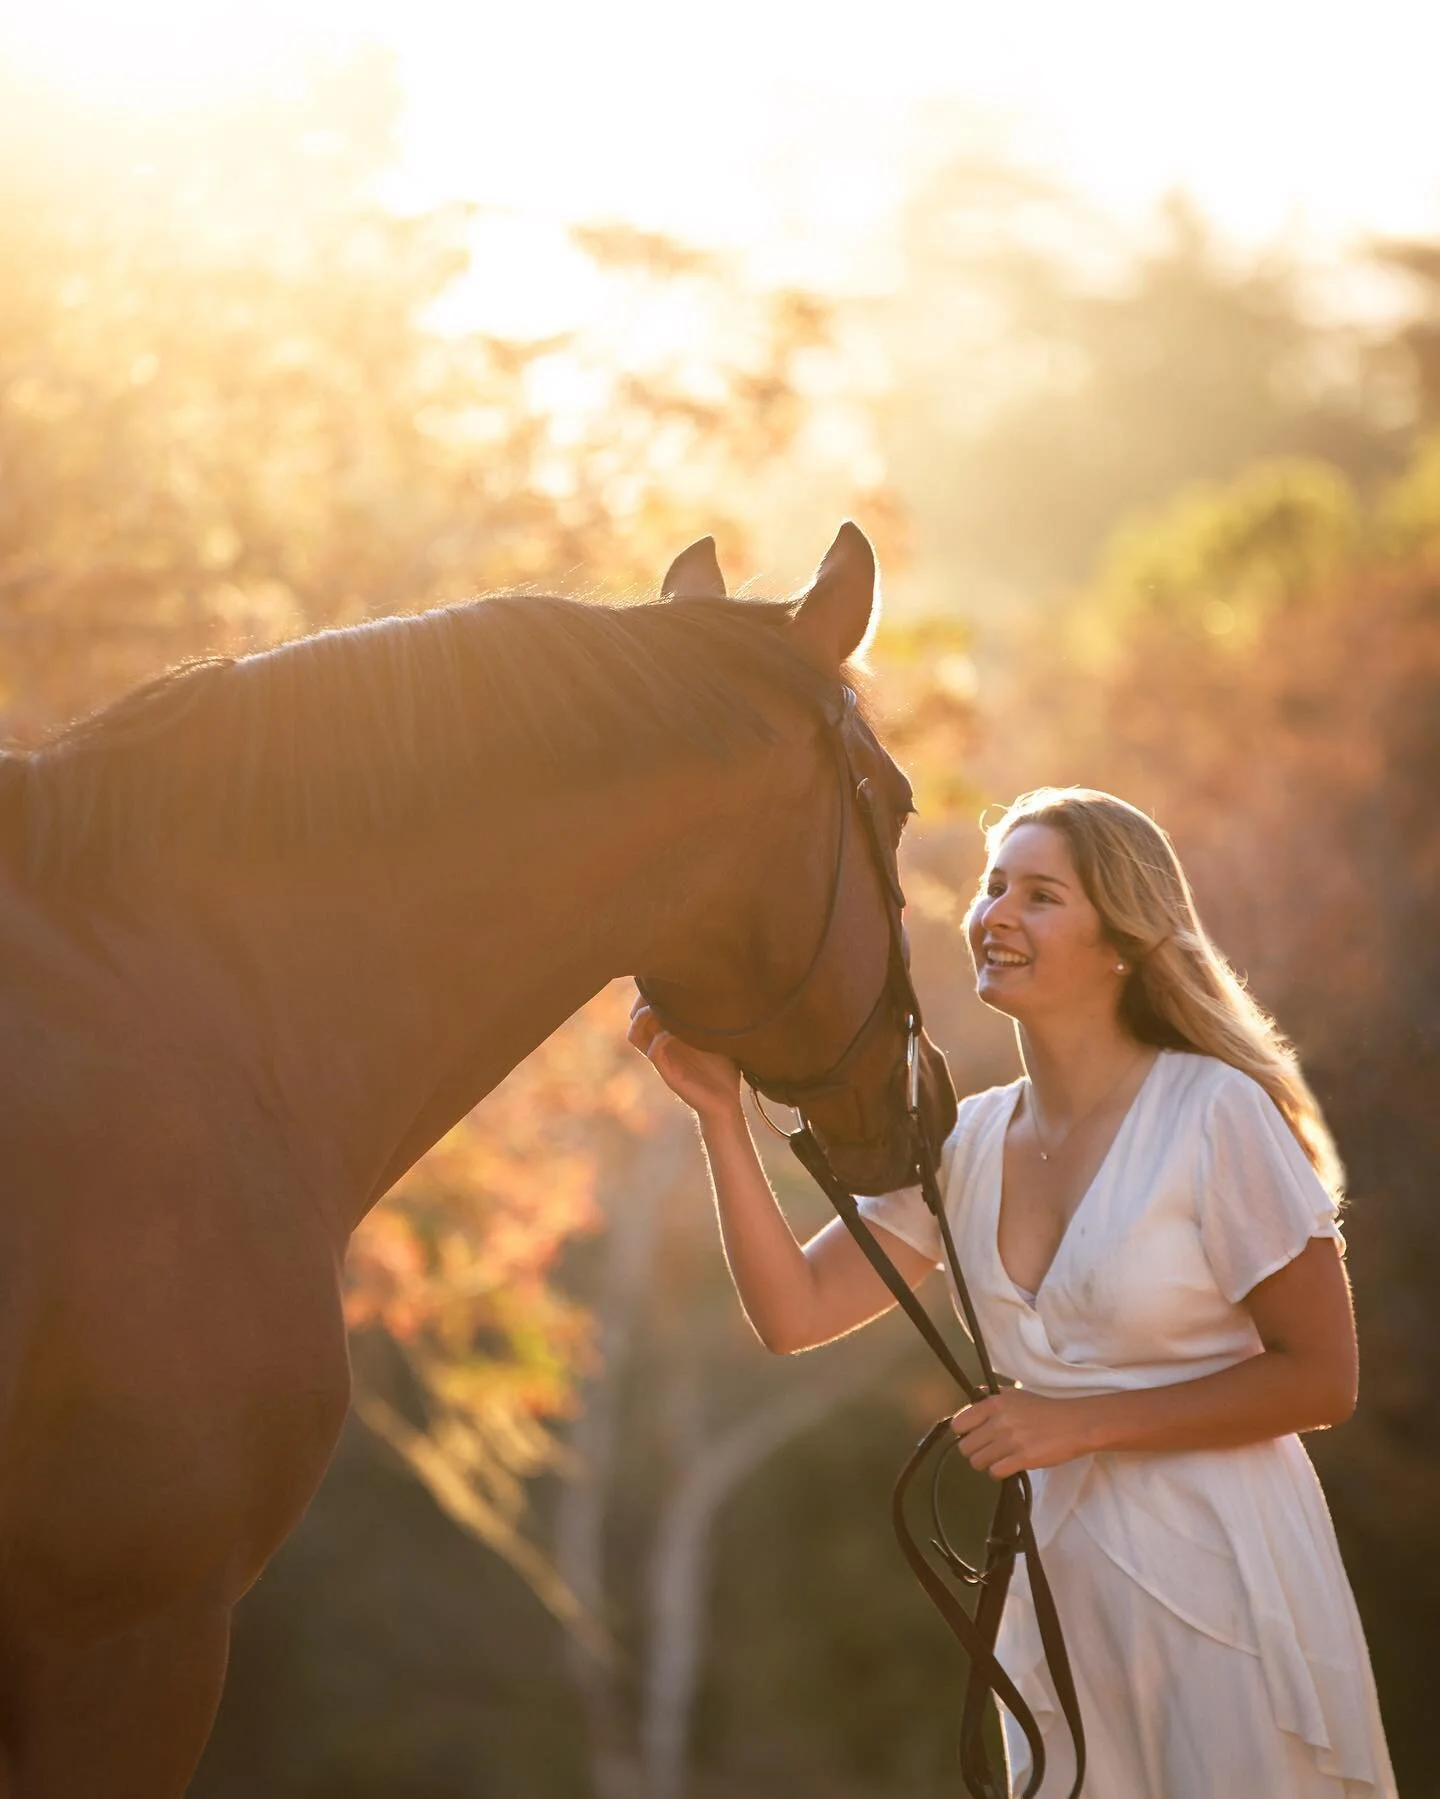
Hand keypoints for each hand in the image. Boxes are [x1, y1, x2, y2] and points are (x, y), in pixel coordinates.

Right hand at [628, 992, 741, 1121]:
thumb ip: (714, 1015)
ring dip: (643, 1017)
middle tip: (661, 989)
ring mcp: (662, 1058)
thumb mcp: (719, 1035)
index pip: (645, 1006)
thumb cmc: (724, 1068)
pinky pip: (653, 1051)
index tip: (667, 977)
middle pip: (634, 1016)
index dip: (649, 991)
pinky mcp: (668, 1072)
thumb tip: (726, 985)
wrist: (726, 1103)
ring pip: (635, 1034)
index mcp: (669, 1033)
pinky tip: (676, 1031)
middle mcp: (661, 1043)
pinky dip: (661, 1037)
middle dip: (643, 999)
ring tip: (659, 1008)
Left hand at [949, 1387, 1096, 1479]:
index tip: (972, 1436)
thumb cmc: (1044, 1409)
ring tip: (998, 1459)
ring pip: (977, 1462)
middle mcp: (999, 1421)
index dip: (963, 1433)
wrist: (1075, 1423)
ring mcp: (1010, 1441)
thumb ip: (991, 1400)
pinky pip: (995, 1472)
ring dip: (986, 1463)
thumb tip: (970, 1406)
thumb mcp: (1015, 1395)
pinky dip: (998, 1472)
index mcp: (994, 1403)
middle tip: (987, 1451)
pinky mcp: (1023, 1459)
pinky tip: (1008, 1466)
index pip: (959, 1424)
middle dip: (974, 1451)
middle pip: (965, 1447)